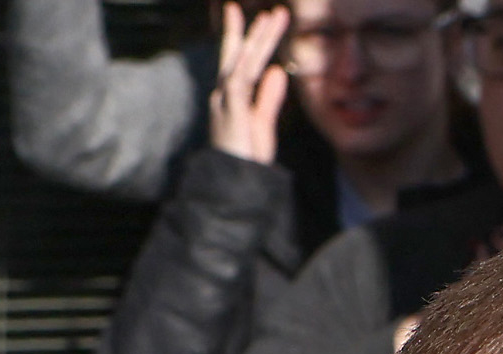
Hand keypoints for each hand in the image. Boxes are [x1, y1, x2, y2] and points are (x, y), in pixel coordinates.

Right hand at [209, 4, 290, 161]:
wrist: (233, 187)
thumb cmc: (246, 159)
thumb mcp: (262, 124)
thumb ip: (269, 97)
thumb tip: (277, 70)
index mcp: (232, 98)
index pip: (243, 63)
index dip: (252, 40)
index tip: (263, 19)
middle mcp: (225, 95)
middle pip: (241, 55)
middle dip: (255, 32)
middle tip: (272, 11)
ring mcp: (226, 102)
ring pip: (243, 62)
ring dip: (259, 39)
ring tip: (274, 18)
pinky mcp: (231, 111)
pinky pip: (239, 81)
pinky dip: (247, 62)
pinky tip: (255, 46)